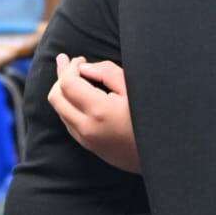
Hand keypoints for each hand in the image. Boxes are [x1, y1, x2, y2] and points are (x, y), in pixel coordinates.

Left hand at [47, 53, 140, 172]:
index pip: (67, 84)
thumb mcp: (134, 88)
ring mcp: (85, 139)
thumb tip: (84, 68)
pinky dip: (69, 106)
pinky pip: (69, 123)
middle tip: (72, 64)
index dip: (69, 67)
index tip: (79, 58)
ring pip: (59, 111)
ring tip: (77, 78)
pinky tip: (82, 98)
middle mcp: (86, 127)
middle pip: (55, 98)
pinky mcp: (88, 147)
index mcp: (98, 111)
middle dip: (61, 77)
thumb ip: (107, 73)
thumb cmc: (151, 118)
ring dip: (64, 92)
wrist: (159, 156)